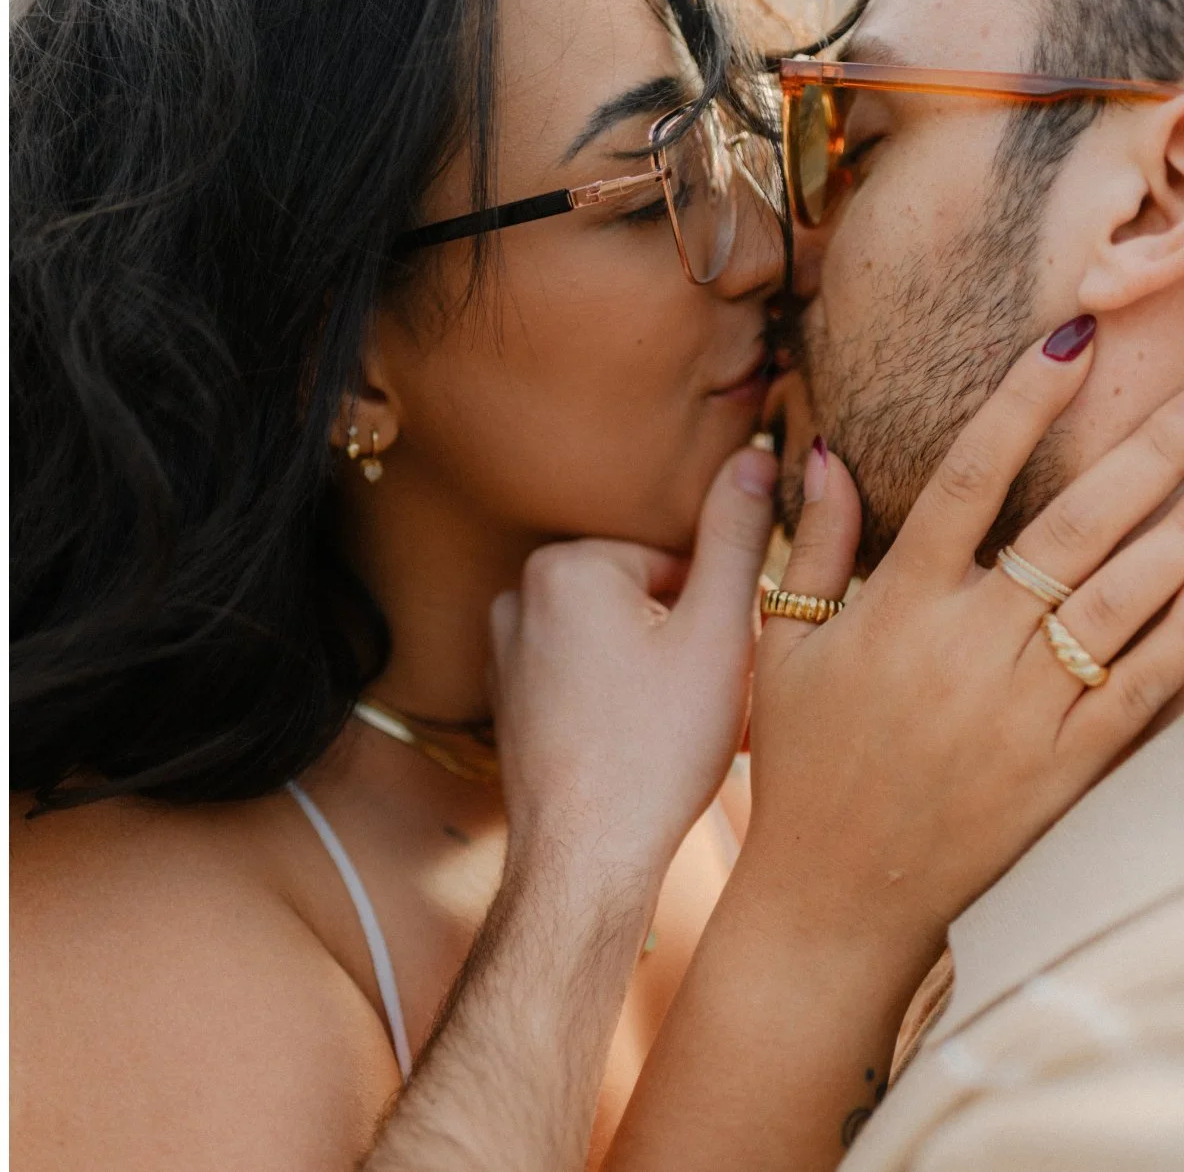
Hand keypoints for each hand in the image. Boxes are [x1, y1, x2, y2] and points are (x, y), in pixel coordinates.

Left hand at [488, 445, 777, 878]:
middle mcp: (520, 593)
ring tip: (678, 730)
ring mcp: (505, 648)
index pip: (678, 563)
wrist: (584, 861)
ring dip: (658, 670)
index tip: (723, 669)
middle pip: (644, 596)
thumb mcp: (717, 632)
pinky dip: (618, 696)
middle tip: (706, 705)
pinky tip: (643, 744)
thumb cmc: (656, 750)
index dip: (716, 617)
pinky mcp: (507, 696)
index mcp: (568, 563)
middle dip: (685, 642)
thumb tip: (758, 450)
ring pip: (617, 636)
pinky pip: (583, 672)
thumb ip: (736, 533)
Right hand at [748, 329, 1183, 964]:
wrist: (838, 893)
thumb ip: (814, 546)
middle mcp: (971, 645)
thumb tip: (824, 452)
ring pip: (1128, 597)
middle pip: (1076, 525)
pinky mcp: (1067, 765)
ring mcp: (1027, 706)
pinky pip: (1150, 689)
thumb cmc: (804, 762)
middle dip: (1147, 448)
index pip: (970, 478)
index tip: (1074, 338)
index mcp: (900, 605)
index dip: (1023, 401)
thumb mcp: (787, 647)